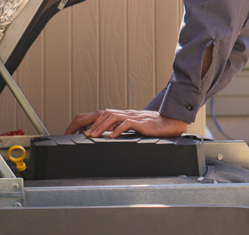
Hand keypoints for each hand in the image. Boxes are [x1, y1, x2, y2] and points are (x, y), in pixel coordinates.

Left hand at [65, 109, 187, 137]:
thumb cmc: (151, 126)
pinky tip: (112, 136)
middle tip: (83, 134)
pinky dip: (118, 129)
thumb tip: (107, 134)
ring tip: (93, 135)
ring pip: (113, 117)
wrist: (168, 122)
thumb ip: (121, 128)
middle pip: (104, 114)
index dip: (92, 121)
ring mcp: (132, 116)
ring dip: (101, 126)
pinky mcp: (141, 122)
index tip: (81, 130)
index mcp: (122, 114)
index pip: (102, 114)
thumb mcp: (133, 126)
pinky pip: (127, 123)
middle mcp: (125, 113)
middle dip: (92, 123)